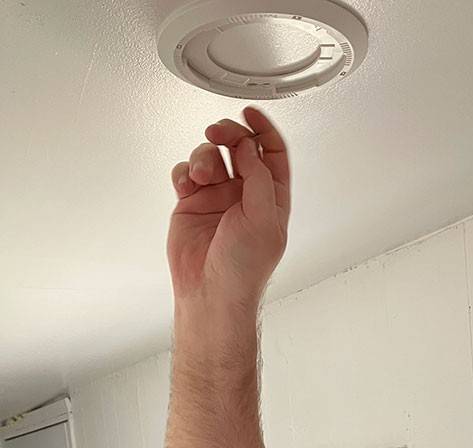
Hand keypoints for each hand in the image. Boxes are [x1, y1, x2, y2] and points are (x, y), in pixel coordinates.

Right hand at [167, 106, 290, 307]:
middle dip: (228, 134)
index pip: (272, 153)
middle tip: (218, 132)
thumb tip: (249, 147)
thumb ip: (258, 178)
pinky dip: (184, 172)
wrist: (210, 293)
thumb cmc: (243, 269)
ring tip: (201, 176)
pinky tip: (186, 185)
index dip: (263, 130)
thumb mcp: (263, 220)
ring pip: (210, 156)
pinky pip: (186, 172)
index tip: (249, 113)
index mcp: (270, 198)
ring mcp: (217, 198)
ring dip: (204, 157)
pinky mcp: (191, 204)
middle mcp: (245, 195)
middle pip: (239, 146)